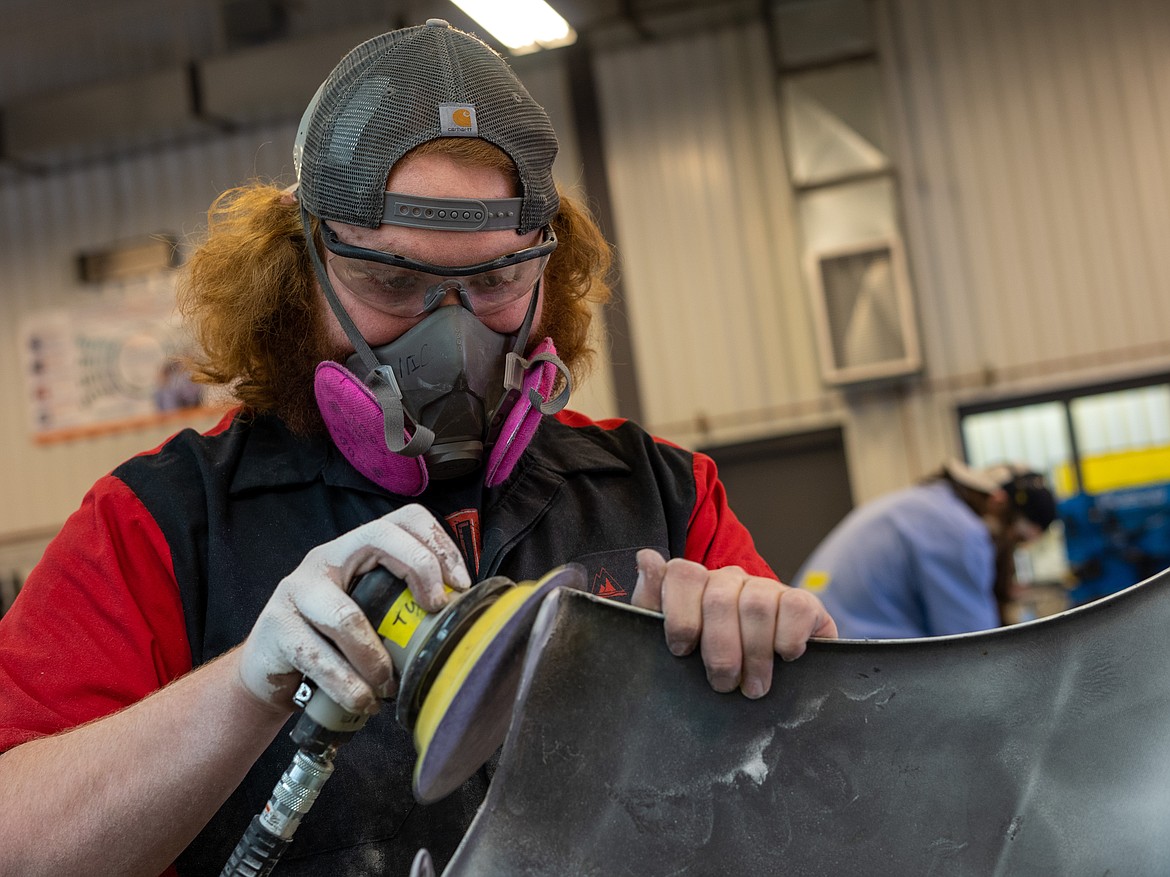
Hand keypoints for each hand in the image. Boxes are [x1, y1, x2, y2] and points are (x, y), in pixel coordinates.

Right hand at [237, 504, 470, 712]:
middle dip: (419, 568)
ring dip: (377, 659)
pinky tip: (364, 701)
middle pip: (377, 536)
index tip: (460, 585)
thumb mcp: (369, 614)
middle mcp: (325, 558)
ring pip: (347, 616)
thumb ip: (402, 606)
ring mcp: (296, 589)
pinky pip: (319, 658)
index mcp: (355, 549)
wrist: (269, 671)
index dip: (438, 543)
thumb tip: (462, 619)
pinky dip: (349, 686)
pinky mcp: (276, 627)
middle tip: (435, 611)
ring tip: (389, 686)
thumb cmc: (331, 642)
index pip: (403, 519)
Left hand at [632, 549, 837, 698]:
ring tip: (752, 687)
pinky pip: (795, 608)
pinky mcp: (804, 603)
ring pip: (757, 604)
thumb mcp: (673, 643)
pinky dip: (788, 639)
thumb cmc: (710, 664)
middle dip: (719, 650)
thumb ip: (652, 602)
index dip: (680, 616)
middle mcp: (731, 579)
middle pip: (719, 598)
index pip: (683, 574)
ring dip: (754, 655)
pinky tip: (785, 658)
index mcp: (697, 584)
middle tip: (722, 684)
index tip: (681, 650)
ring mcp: (768, 588)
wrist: (770, 684)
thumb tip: (646, 558)